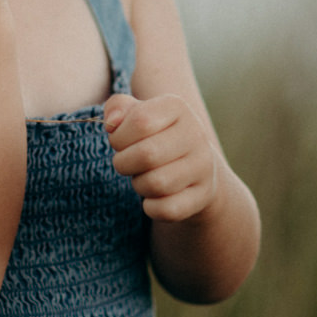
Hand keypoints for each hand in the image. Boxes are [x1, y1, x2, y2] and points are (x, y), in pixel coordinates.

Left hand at [103, 93, 218, 222]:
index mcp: (177, 108)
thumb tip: (112, 123)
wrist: (194, 166)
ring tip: (142, 177)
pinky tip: (153, 197)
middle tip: (126, 163)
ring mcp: (203, 166)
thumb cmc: (154, 136)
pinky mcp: (204, 195)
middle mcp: (195, 134)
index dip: (119, 136)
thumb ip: (117, 109)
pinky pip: (167, 209)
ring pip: (156, 184)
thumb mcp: (135, 115)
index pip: (140, 121)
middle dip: (123, 163)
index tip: (119, 141)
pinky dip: (151, 207)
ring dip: (138, 185)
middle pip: (146, 155)